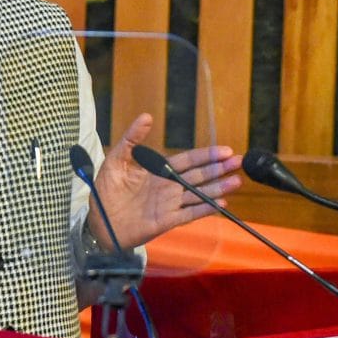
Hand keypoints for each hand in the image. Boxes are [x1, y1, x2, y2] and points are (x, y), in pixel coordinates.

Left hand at [88, 113, 241, 248]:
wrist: (98, 221)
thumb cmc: (105, 190)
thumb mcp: (116, 159)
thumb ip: (131, 139)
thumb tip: (146, 117)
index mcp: (158, 171)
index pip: (187, 160)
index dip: (206, 155)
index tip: (225, 150)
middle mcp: (167, 187)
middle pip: (198, 176)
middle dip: (218, 169)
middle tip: (239, 161)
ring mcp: (168, 204)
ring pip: (198, 194)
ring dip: (217, 188)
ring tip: (236, 181)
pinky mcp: (165, 221)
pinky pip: (188, 214)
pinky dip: (204, 209)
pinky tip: (220, 203)